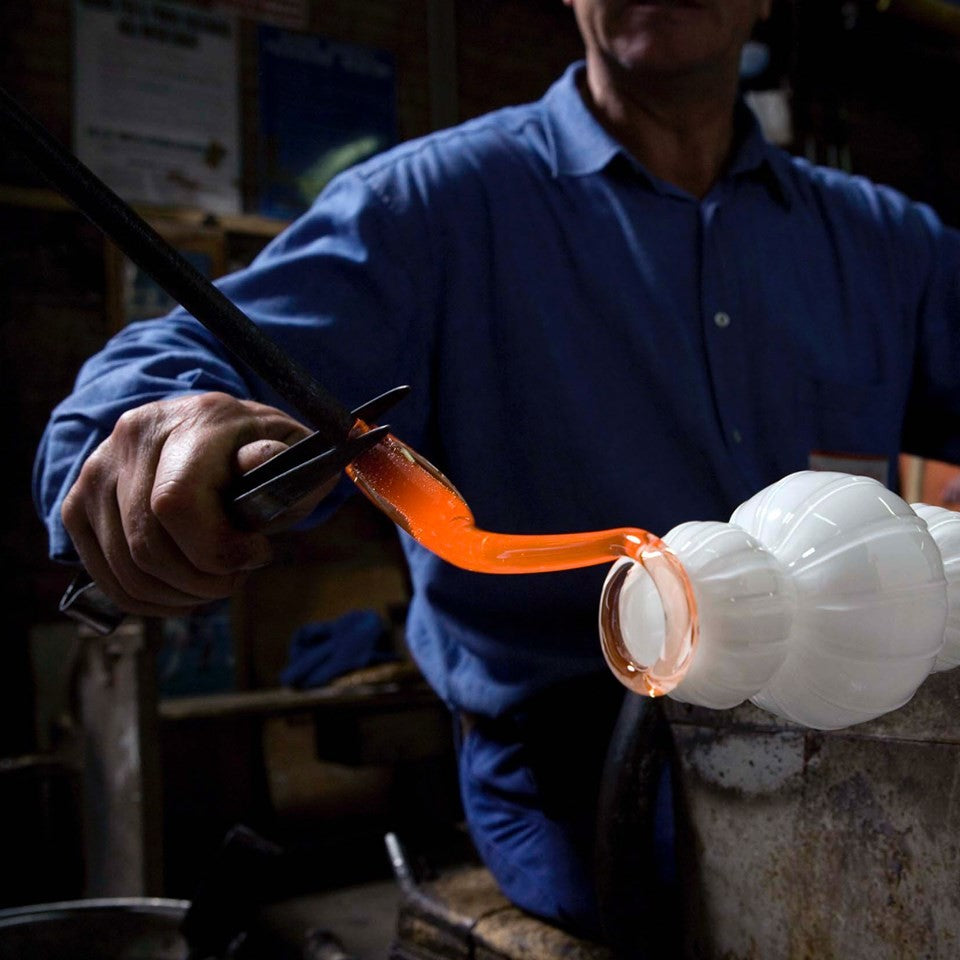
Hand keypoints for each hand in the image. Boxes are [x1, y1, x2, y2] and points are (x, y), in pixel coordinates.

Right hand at [61, 392, 330, 617]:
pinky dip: (146, 599)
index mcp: (194, 420)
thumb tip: (259, 462)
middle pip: (149, 544)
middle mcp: (135, 436)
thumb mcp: (289, 448)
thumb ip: (283, 462)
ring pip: (126, 568)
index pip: (177, 501)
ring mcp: (98, 468)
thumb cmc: (258, 449)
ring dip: (177, 595)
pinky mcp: (78, 501)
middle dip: (202, 580)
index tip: (257, 554)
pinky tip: (181, 590)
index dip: (216, 548)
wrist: (207, 430)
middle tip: (236, 578)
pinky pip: (104, 575)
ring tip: (213, 583)